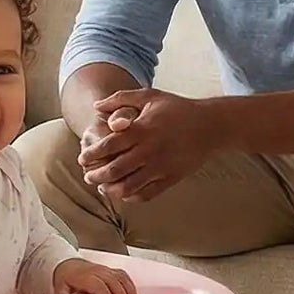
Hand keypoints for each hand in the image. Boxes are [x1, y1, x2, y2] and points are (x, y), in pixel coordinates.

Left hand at [51, 258, 138, 293]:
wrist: (67, 264)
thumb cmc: (65, 280)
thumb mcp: (60, 290)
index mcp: (82, 276)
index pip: (96, 283)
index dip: (104, 292)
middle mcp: (95, 271)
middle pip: (111, 279)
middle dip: (120, 293)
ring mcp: (104, 269)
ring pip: (120, 276)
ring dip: (128, 289)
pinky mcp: (110, 270)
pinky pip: (123, 275)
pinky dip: (130, 285)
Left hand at [77, 87, 212, 204]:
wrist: (210, 125)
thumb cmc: (177, 109)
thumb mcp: (150, 97)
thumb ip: (121, 99)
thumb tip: (96, 106)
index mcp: (142, 130)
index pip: (109, 146)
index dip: (92, 154)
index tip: (83, 158)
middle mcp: (149, 150)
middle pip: (114, 169)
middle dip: (96, 176)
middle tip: (88, 177)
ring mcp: (160, 167)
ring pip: (128, 186)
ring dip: (111, 190)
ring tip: (103, 188)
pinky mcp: (171, 179)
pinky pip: (147, 194)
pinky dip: (132, 197)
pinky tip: (124, 193)